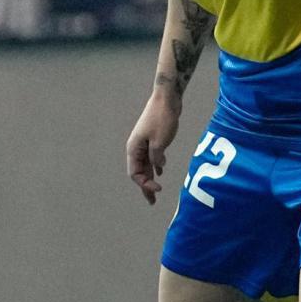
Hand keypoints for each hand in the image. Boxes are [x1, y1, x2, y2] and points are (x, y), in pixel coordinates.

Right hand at [126, 89, 180, 204]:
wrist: (166, 99)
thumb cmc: (162, 118)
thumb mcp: (159, 141)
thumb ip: (156, 157)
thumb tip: (158, 167)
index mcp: (134, 148)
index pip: (135, 173)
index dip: (145, 184)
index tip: (159, 189)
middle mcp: (136, 147)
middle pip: (138, 172)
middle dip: (145, 187)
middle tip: (152, 202)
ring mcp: (144, 143)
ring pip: (145, 165)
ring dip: (150, 178)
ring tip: (156, 191)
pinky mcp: (153, 139)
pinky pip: (151, 157)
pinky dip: (155, 166)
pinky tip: (161, 173)